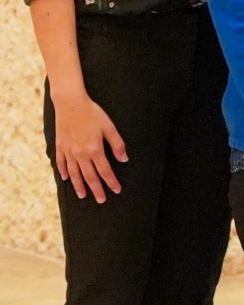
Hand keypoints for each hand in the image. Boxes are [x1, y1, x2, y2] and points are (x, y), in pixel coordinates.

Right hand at [49, 88, 126, 202]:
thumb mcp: (109, 127)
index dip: (111, 182)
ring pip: (74, 173)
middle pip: (89, 176)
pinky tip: (66, 179)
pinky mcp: (60, 146)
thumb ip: (117, 145)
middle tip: (101, 200)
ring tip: (83, 195)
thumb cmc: (93, 114)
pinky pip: (61, 163)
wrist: (70, 103)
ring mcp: (68, 151)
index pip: (105, 171)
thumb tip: (124, 159)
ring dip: (79, 185)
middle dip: (96, 189)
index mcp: (94, 149)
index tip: (116, 190)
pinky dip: (64, 172)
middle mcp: (80, 153)